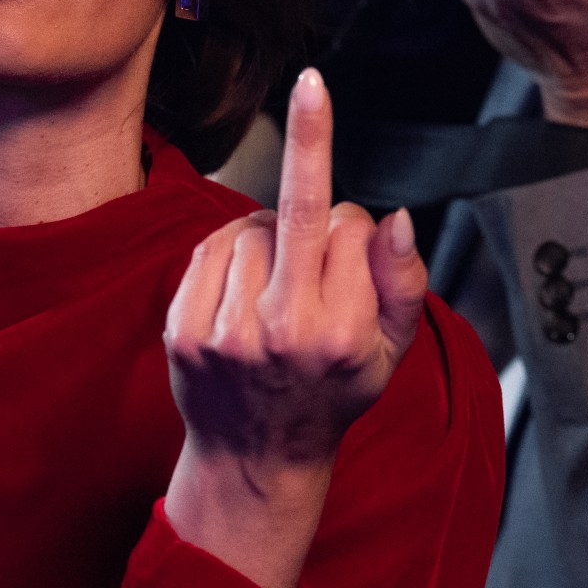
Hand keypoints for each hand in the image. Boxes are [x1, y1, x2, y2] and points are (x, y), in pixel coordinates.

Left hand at [162, 69, 429, 587]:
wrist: (257, 457)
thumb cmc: (333, 394)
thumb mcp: (392, 348)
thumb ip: (403, 280)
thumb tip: (392, 216)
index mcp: (337, 332)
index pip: (344, 221)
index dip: (355, 221)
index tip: (324, 129)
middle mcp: (279, 331)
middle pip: (294, 212)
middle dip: (312, 168)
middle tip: (314, 134)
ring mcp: (224, 332)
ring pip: (250, 226)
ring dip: (269, 232)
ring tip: (279, 280)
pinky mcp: (184, 330)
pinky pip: (209, 248)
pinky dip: (230, 251)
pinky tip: (243, 286)